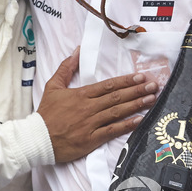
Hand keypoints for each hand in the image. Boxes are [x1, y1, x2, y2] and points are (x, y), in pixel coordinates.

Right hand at [36, 48, 157, 162]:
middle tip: (153, 85)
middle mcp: (88, 108)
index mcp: (81, 95)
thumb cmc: (46, 113)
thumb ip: (66, 68)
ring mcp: (91, 124)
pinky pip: (112, 131)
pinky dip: (127, 126)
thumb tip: (77, 51)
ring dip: (136, 105)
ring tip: (151, 99)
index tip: (140, 77)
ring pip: (117, 112)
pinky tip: (140, 120)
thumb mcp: (53, 86)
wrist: (38, 138)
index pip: (108, 85)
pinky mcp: (92, 139)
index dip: (125, 81)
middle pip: (116, 97)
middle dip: (136, 91)